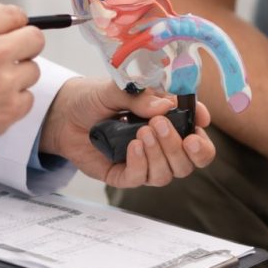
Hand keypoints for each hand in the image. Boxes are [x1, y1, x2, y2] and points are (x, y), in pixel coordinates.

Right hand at [0, 5, 43, 156]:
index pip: (14, 14)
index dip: (13, 24)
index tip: (12, 31)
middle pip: (35, 38)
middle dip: (25, 46)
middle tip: (13, 56)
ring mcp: (5, 81)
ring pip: (33, 70)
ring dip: (18, 76)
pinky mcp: (11, 108)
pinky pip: (28, 98)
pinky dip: (14, 101)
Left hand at [39, 78, 215, 187]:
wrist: (65, 114)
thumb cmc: (95, 98)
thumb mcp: (118, 89)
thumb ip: (141, 97)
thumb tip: (164, 107)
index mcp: (169, 121)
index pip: (198, 132)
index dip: (202, 130)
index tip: (199, 120)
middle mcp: (162, 145)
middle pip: (191, 161)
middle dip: (180, 146)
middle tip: (160, 125)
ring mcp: (145, 162)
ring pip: (169, 173)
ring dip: (159, 154)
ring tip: (141, 133)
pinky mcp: (124, 175)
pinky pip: (141, 178)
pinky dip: (140, 164)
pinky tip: (132, 147)